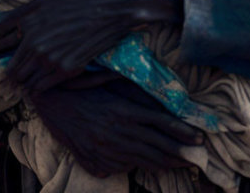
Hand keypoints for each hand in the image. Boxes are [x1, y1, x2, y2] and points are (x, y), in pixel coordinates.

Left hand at [0, 0, 180, 91]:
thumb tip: (18, 12)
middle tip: (4, 74)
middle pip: (6, 64)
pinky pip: (39, 86)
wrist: (115, 6)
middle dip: (3, 70)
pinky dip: (38, 87)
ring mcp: (47, 54)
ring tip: (25, 81)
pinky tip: (42, 83)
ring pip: (21, 79)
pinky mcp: (63, 68)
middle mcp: (32, 36)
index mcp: (27, 15)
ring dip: (22, 81)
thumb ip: (32, 8)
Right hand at [29, 78, 201, 175]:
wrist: (50, 101)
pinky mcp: (95, 160)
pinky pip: (122, 166)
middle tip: (197, 157)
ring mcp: (106, 149)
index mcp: (124, 110)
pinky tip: (151, 165)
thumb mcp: (112, 83)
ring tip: (181, 164)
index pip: (162, 123)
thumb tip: (158, 102)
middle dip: (180, 153)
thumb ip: (134, 93)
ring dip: (165, 163)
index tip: (198, 138)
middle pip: (157, 146)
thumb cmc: (83, 87)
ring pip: (143, 159)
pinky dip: (137, 165)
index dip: (182, 132)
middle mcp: (118, 131)